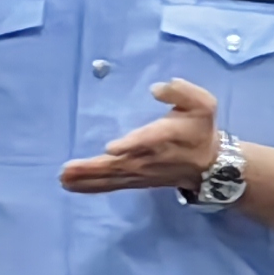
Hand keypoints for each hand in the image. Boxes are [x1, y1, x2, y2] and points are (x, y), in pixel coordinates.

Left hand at [59, 79, 224, 195]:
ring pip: (112, 177)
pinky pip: (112, 185)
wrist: (209, 165)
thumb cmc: (200, 129)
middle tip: (67, 170)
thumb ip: (181, 91)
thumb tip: (156, 87)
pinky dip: (92, 187)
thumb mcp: (203, 103)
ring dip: (87, 179)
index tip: (112, 149)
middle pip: (119, 165)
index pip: (147, 141)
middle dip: (93, 168)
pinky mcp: (135, 181)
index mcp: (165, 136)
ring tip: (64, 178)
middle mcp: (149, 158)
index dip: (131, 145)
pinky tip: (72, 186)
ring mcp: (141, 172)